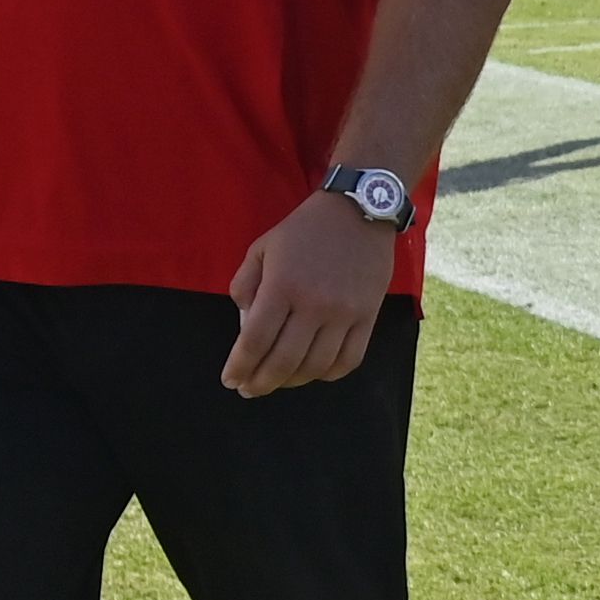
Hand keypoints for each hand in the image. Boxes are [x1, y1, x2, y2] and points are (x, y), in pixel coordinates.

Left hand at [223, 192, 391, 395]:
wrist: (358, 210)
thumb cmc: (304, 230)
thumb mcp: (262, 248)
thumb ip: (245, 285)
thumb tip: (243, 326)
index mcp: (282, 285)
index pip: (254, 340)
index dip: (240, 366)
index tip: (230, 379)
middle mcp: (314, 304)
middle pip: (283, 361)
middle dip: (260, 383)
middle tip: (248, 389)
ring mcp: (344, 313)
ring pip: (315, 366)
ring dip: (291, 381)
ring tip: (277, 380)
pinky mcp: (368, 316)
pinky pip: (348, 360)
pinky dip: (327, 374)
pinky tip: (312, 371)